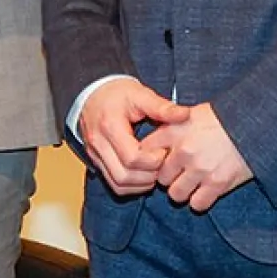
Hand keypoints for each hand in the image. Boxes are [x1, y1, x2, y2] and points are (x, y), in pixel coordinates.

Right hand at [79, 77, 187, 196]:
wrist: (92, 92)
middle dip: (149, 175)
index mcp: (110, 127)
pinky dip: (130, 185)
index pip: (132, 158)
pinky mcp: (96, 160)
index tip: (163, 151)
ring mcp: (95, 154)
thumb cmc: (116, 93)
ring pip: (118, 184)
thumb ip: (161, 107)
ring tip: (153, 169)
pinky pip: (113, 183)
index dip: (153, 161)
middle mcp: (98, 143)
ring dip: (140, 183)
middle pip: (124, 175)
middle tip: (161, 163)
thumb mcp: (139, 94)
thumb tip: (184, 114)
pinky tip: (142, 174)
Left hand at [139, 102, 252, 211]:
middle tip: (176, 175)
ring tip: (189, 185)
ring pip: (175, 194)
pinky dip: (199, 201)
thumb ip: (170, 127)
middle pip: (160, 176)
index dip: (149, 158)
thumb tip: (153, 142)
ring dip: (181, 191)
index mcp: (173, 131)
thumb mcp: (189, 114)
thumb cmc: (222, 119)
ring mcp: (200, 169)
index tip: (156, 161)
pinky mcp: (218, 184)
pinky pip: (197, 204)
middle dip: (167, 177)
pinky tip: (203, 193)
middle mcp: (183, 151)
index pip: (145, 151)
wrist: (254, 125)